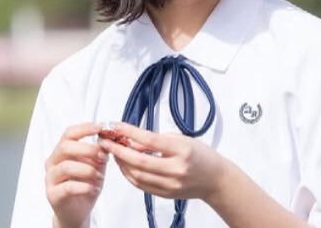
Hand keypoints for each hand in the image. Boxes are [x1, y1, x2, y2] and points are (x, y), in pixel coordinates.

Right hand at [46, 123, 107, 227]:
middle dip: (87, 150)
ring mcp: (50, 178)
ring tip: (100, 177)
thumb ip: (99, 154)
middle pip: (65, 147)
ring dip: (88, 169)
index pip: (69, 134)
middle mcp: (53, 162)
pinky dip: (85, 186)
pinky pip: (68, 187)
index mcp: (62, 152)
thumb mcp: (96, 166)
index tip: (100, 127)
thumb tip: (106, 141)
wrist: (77, 211)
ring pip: (66, 166)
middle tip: (103, 157)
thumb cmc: (85, 185)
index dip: (84, 128)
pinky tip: (93, 188)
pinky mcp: (53, 194)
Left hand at [98, 122, 226, 201]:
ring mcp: (170, 185)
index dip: (130, 133)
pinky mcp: (165, 194)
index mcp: (182, 151)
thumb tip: (133, 140)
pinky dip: (129, 174)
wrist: (215, 179)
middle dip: (118, 151)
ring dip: (121, 163)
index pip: (150, 141)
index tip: (116, 126)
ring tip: (113, 152)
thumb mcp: (182, 139)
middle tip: (105, 141)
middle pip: (139, 161)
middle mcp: (176, 170)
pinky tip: (124, 165)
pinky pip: (141, 185)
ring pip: (137, 175)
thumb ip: (157, 140)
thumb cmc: (201, 156)